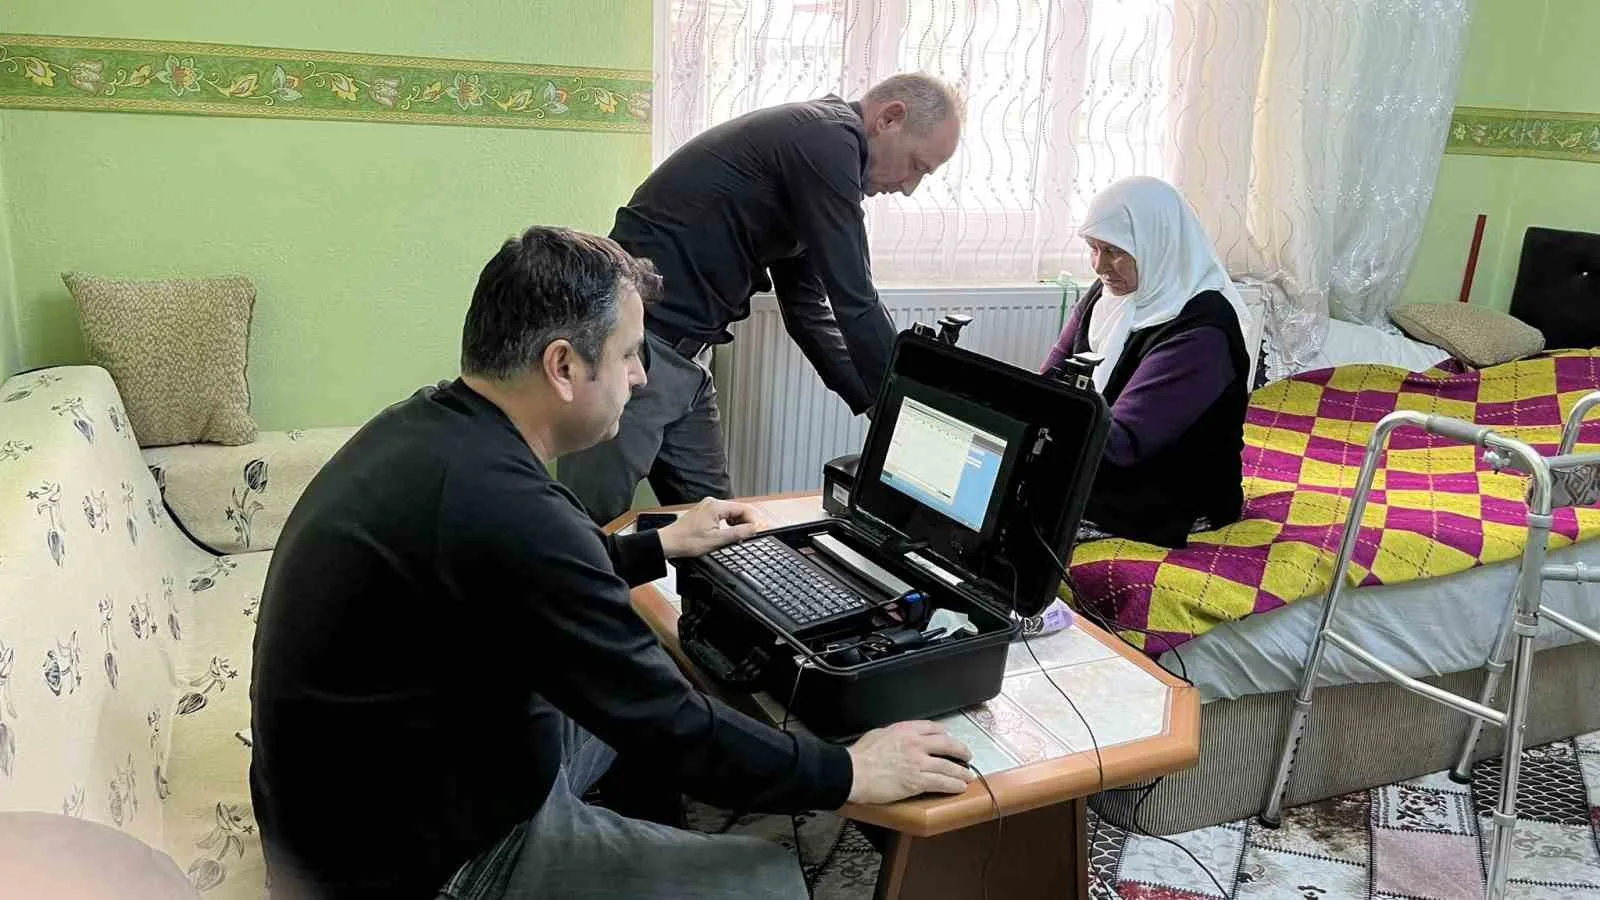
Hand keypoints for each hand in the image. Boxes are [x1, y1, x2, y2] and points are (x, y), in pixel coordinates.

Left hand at [656, 498, 767, 558]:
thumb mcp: (717, 540)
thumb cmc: (687, 541)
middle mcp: (712, 502)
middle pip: (739, 509)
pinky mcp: (705, 512)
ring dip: (738, 523)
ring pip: (732, 512)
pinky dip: (730, 523)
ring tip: (740, 536)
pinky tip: (729, 532)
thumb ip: (738, 533)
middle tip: (751, 535)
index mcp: (716, 506)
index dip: (754, 520)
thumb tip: (754, 528)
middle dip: (747, 522)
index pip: (744, 509)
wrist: (669, 543)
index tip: (758, 530)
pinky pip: (724, 514)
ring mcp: (708, 506)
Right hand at [845, 721, 972, 804]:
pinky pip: (942, 782)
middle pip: (947, 744)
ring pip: (948, 766)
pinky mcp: (917, 782)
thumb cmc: (860, 755)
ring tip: (967, 776)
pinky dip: (953, 785)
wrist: (853, 772)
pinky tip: (959, 787)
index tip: (949, 737)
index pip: (933, 728)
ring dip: (961, 772)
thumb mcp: (878, 734)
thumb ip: (894, 734)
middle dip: (961, 750)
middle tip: (967, 756)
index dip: (945, 733)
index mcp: (905, 730)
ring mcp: (918, 763)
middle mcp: (916, 744)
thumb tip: (899, 738)